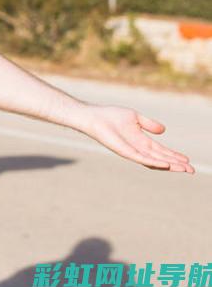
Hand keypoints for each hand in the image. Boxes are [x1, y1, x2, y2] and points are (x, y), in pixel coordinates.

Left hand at [79, 104, 194, 172]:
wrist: (93, 117)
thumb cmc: (110, 116)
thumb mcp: (135, 117)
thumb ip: (149, 124)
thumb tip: (163, 131)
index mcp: (141, 141)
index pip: (161, 151)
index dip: (174, 156)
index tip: (188, 161)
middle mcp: (137, 148)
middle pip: (160, 159)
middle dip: (176, 164)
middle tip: (191, 170)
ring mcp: (131, 151)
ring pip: (153, 161)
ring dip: (168, 166)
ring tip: (183, 169)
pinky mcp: (123, 151)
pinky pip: (140, 158)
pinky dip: (153, 162)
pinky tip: (165, 165)